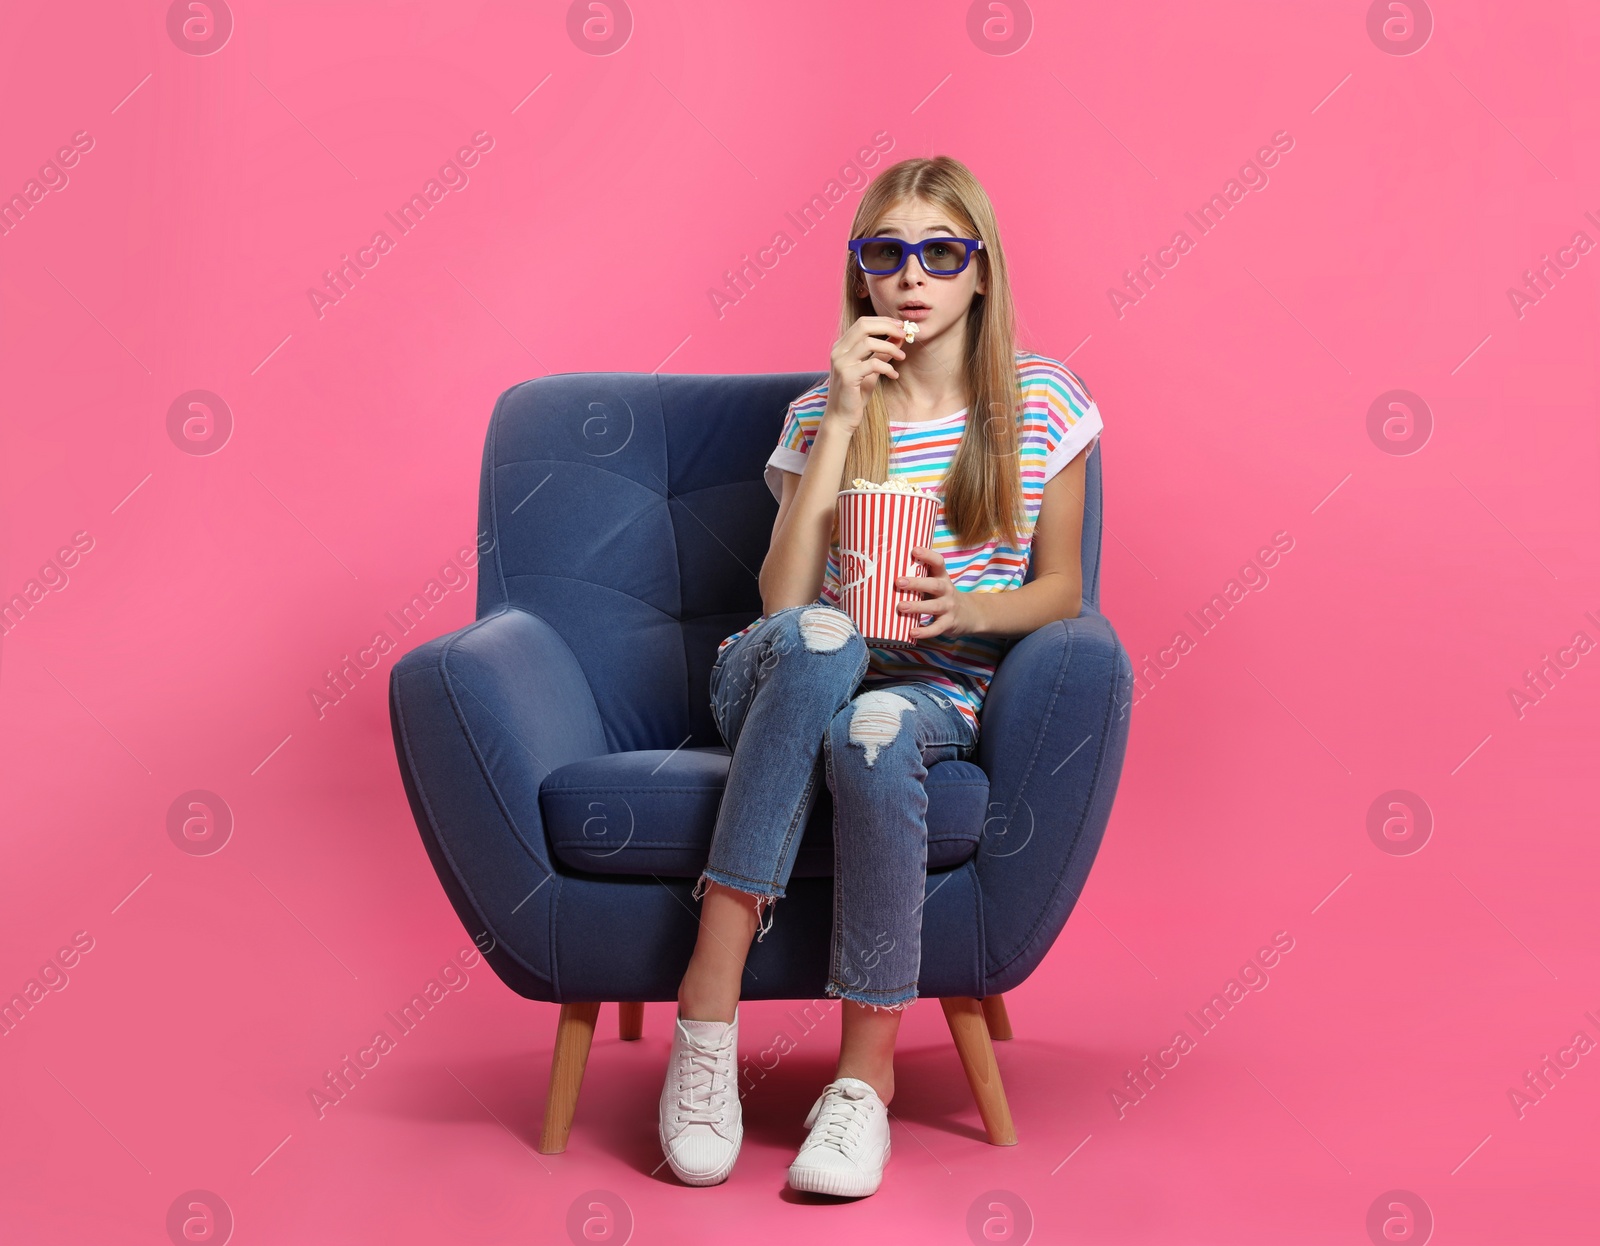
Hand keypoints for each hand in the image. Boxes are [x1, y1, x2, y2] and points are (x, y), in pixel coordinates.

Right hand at [822, 316, 909, 432]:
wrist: (841, 418)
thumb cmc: (855, 395)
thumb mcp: (871, 370)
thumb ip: (881, 353)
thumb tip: (898, 338)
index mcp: (842, 346)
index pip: (863, 323)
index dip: (884, 321)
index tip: (901, 326)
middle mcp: (838, 351)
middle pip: (864, 326)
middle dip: (888, 327)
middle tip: (904, 334)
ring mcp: (841, 363)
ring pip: (869, 342)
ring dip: (890, 347)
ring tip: (902, 357)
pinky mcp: (847, 377)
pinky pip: (872, 364)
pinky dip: (887, 367)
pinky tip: (894, 375)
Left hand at [894, 547, 977, 639]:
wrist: (969, 614)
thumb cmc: (943, 595)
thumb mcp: (936, 582)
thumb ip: (920, 576)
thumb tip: (888, 568)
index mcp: (942, 577)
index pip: (938, 562)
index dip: (928, 555)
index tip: (914, 550)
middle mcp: (946, 590)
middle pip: (933, 585)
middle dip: (916, 583)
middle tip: (898, 582)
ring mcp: (948, 607)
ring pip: (933, 606)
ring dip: (917, 606)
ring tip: (901, 607)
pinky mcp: (948, 623)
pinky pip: (936, 628)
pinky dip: (925, 631)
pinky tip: (912, 632)